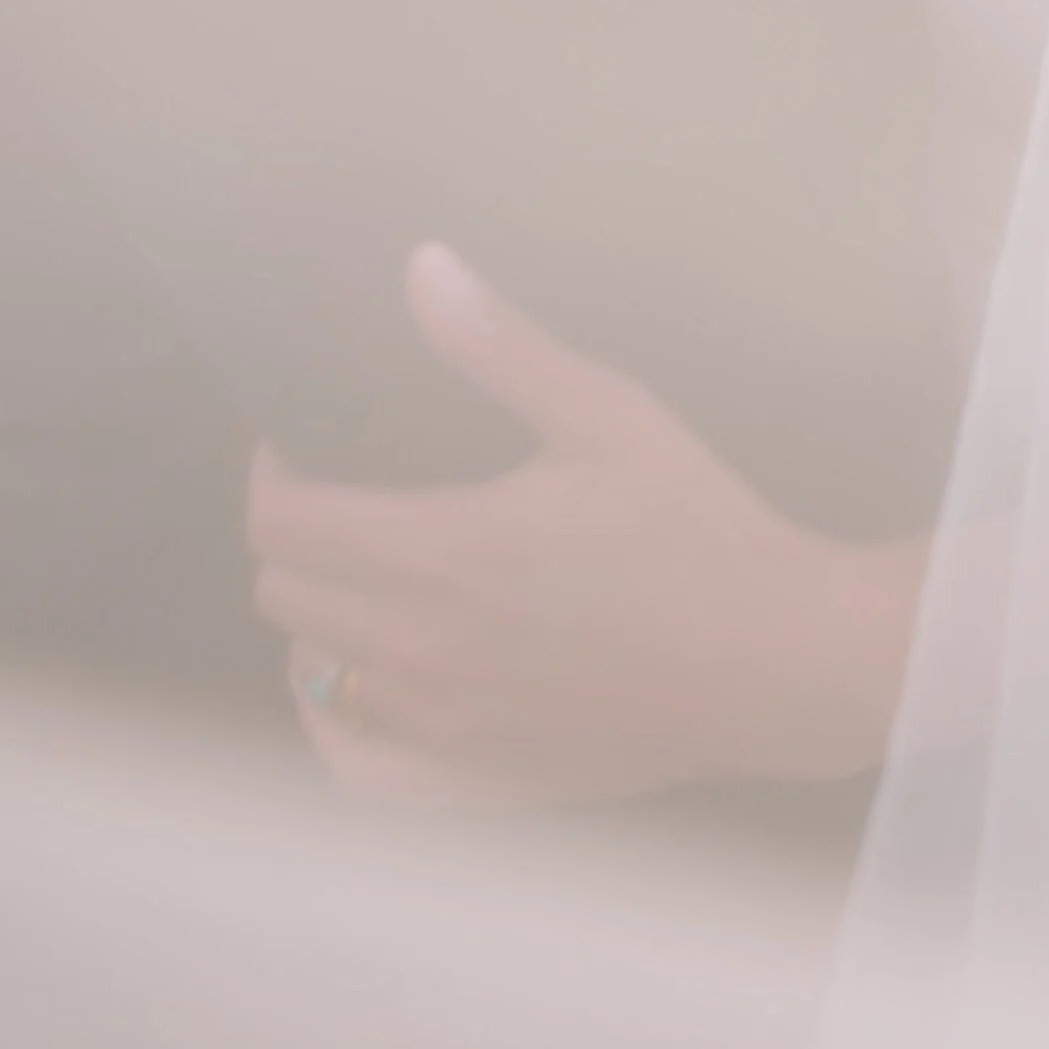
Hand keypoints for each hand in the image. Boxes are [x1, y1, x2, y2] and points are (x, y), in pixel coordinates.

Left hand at [248, 244, 922, 807]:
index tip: (297, 446)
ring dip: (318, 618)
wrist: (776, 661)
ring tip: (361, 576)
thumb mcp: (602, 412)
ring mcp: (445, 730)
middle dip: (293, 540)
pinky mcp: (479, 782)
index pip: (286, 528)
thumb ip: (498, 344)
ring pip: (318, 676)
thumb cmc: (692, 525)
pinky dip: (335, 721)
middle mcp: (421, 651)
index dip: (272, 479)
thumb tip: (419, 266)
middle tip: (339, 500)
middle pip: (286, 599)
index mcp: (440, 553)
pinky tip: (358, 684)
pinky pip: (358, 767)